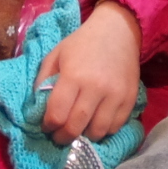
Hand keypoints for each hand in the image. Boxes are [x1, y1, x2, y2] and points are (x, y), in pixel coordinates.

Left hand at [36, 0, 141, 145]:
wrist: (118, 31)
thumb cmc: (82, 43)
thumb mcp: (55, 55)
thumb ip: (43, 81)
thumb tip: (37, 109)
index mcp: (73, 76)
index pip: (57, 115)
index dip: (48, 126)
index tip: (46, 126)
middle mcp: (96, 88)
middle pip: (76, 127)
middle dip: (63, 137)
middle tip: (59, 136)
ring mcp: (115, 95)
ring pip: (97, 132)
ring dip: (84, 136)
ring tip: (79, 130)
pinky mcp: (130, 99)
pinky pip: (116, 126)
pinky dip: (104, 130)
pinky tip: (96, 122)